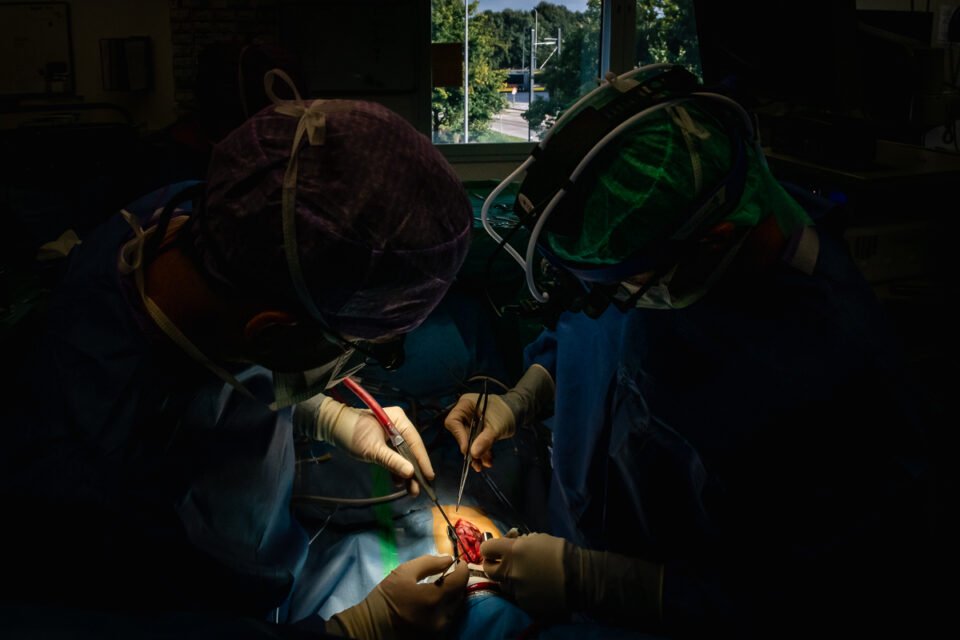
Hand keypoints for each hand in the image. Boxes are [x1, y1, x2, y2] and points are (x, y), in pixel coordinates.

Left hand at [316, 399, 433, 495]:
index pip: (415, 441)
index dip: (423, 460)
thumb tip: (411, 473)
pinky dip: (396, 468)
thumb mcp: (373, 449)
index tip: (429, 477)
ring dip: (406, 472)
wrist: (332, 428)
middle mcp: (399, 424)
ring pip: (404, 455)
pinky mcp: (385, 442)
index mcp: (399, 419)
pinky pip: (394, 456)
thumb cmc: (352, 433)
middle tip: (419, 488)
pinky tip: (398, 482)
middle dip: (414, 469)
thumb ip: (393, 461)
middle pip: (411, 449)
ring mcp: (392, 433)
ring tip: (411, 490)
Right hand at [329, 555, 468, 638]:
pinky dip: (445, 609)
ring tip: (440, 588)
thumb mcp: (404, 572)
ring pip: (455, 609)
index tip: (459, 563)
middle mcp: (440, 618)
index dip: (462, 569)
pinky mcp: (435, 637)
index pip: (460, 581)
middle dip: (456, 583)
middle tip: (448, 574)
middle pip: (460, 596)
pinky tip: (434, 603)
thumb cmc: (386, 597)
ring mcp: (439, 631)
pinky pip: (447, 620)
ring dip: (451, 596)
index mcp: (433, 599)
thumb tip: (449, 560)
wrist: (371, 626)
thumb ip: (429, 563)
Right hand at [444, 365, 554, 471]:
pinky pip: (476, 442)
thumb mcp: (496, 427)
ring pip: (469, 440)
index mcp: (466, 404)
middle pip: (461, 433)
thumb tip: (473, 453)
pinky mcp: (477, 429)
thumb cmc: (507, 413)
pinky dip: (482, 451)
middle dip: (470, 449)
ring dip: (476, 453)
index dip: (459, 437)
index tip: (467, 450)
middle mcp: (466, 412)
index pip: (453, 421)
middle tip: (476, 462)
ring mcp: (471, 421)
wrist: (518, 412)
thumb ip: (484, 440)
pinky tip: (488, 460)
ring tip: (483, 464)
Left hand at [481, 531, 663, 626]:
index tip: (494, 549)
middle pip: (489, 570)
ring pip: (504, 585)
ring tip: (526, 577)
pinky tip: (538, 589)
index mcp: (513, 552)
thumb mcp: (538, 539)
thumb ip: (519, 542)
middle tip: (501, 565)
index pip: (486, 549)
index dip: (489, 548)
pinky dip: (524, 593)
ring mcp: (518, 591)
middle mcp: (511, 573)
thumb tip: (511, 543)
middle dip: (492, 565)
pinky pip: (518, 598)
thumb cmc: (561, 553)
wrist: (580, 578)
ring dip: (510, 580)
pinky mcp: (526, 605)